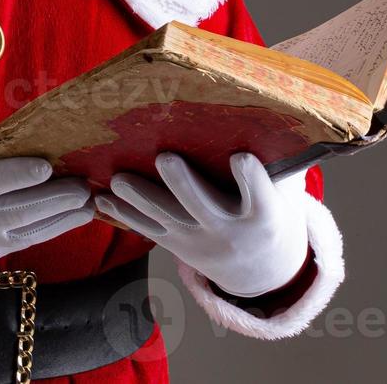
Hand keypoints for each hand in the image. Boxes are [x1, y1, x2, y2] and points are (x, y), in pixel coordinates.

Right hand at [0, 141, 95, 264]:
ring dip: (65, 216)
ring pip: (31, 229)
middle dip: (56, 198)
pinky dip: (57, 226)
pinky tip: (78, 215)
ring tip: (90, 202)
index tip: (46, 167)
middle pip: (19, 209)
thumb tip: (33, 141)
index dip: (19, 175)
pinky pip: (32, 239)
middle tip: (84, 185)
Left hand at [95, 151, 309, 296]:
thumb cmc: (273, 211)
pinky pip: (148, 230)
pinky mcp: (176, 245)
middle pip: (203, 207)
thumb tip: (279, 117)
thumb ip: (281, 164)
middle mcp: (229, 232)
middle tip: (166, 158)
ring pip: (167, 219)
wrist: (261, 269)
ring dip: (140, 198)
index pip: (261, 197)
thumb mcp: (286, 191)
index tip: (241, 158)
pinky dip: (124, 215)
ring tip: (117, 179)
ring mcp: (198, 241)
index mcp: (264, 216)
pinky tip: (101, 199)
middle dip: (183, 184)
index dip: (252, 180)